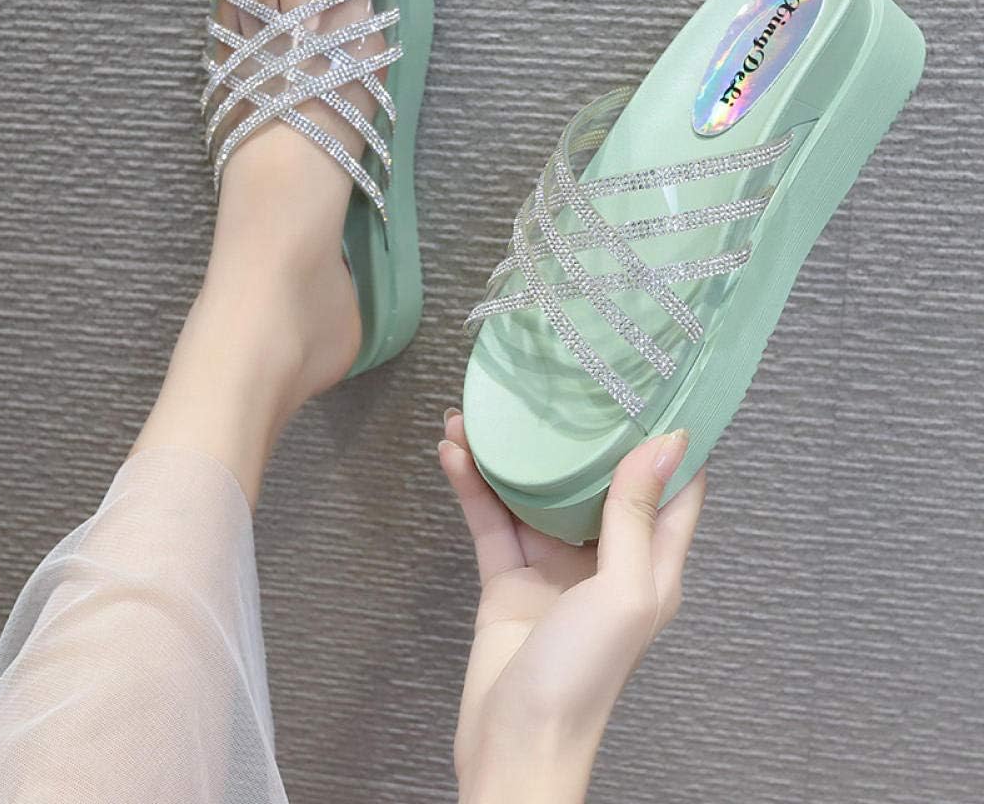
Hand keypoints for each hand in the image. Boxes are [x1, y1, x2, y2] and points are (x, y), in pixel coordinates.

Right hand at [438, 410, 705, 803]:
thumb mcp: (622, 591)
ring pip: (533, 494)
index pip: (673, 488)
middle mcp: (606, 559)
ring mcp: (554, 568)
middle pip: (595, 481)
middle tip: (556, 382)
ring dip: (509, 456)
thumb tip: (668, 442)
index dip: (669, 439)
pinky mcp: (510, 579)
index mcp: (651, 563)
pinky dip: (474, 487)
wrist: (513, 744)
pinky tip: (453, 454)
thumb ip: (635, 515)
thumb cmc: (583, 677)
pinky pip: (492, 521)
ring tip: (479, 414)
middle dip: (574, 435)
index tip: (652, 386)